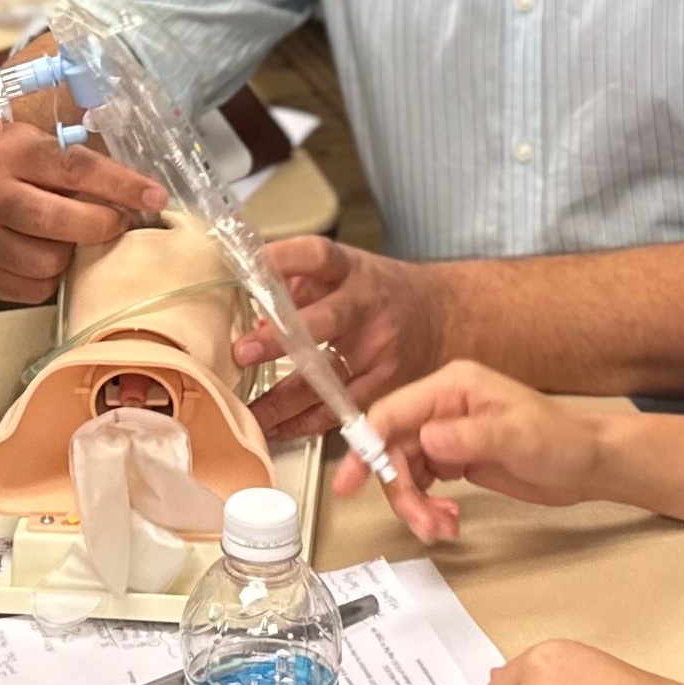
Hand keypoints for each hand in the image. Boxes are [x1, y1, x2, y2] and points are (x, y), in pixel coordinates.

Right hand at [0, 120, 166, 301]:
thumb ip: (83, 167)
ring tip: (68, 238)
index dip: (121, 186)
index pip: (77, 170)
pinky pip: (33, 289)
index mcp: (13, 153)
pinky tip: (46, 256)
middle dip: (102, 226)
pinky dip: (50, 278)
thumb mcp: (40, 145)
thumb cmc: (10, 162)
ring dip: (71, 254)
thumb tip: (145, 197)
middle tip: (116, 222)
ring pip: (49, 262)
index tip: (156, 197)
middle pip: (61, 222)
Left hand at [239, 236, 450, 439]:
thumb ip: (297, 286)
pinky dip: (304, 423)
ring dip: (281, 400)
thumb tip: (252, 317)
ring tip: (247, 412)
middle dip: (279, 340)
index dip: (284, 258)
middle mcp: (366, 307)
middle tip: (242, 352)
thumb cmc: (378, 291)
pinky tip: (277, 428)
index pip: (316, 256)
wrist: (441, 316)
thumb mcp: (343, 270)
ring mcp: (379, 349)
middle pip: (323, 321)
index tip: (252, 266)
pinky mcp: (385, 384)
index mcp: (350, 270)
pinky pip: (340, 409)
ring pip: (327, 380)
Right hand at [331, 360, 612, 538]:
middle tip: (423, 524)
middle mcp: (443, 407)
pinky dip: (429, 507)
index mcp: (452, 387)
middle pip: (393, 449)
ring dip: (416, 506)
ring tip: (442, 529)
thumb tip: (427, 440)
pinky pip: (423, 484)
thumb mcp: (518, 437)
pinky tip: (449, 520)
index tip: (347, 483)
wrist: (589, 464)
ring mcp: (448, 434)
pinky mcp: (456, 458)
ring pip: (406, 471)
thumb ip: (470, 437)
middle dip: (401, 492)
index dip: (365, 447)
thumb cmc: (562, 441)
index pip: (392, 413)